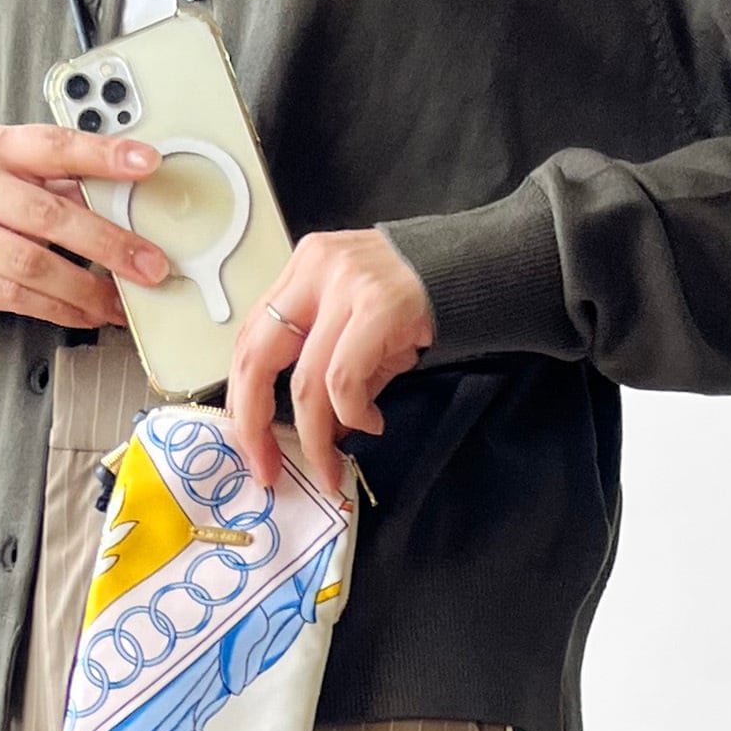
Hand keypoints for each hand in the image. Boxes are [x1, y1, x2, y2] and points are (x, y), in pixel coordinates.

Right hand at [0, 122, 170, 329]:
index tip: (146, 162)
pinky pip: (20, 297)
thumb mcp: (11, 179)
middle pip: (51, 215)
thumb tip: (131, 203)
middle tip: (150, 263)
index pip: (54, 146)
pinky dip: (63, 309)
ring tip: (121, 299)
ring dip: (89, 287)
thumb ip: (62, 183)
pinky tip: (88, 312)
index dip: (102, 154)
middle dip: (110, 243)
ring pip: (36, 264)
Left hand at [225, 229, 433, 493]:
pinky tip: (372, 423)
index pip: (250, 337)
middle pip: (257, 357)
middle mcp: (316, 268)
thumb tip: (316, 429)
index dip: (241, 397)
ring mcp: (347, 284)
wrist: (490, 263)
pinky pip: (345, 380)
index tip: (249, 443)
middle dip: (254, 423)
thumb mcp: (363, 318)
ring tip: (331, 465)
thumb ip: (332, 364)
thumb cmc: (426, 294)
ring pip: (305, 380)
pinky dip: (353, 414)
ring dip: (315, 437)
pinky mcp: (380, 305)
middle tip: (266, 467)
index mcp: (304, 267)